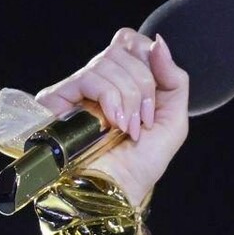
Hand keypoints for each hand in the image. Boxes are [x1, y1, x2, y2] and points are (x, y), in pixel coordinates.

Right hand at [36, 28, 188, 209]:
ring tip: (127, 130)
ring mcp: (78, 88)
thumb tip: (157, 42)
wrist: (116, 193)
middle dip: (143, 86)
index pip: (131, 41)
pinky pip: (91, 76)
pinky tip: (113, 123)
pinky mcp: (59, 97)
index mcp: (123, 81)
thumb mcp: (173, 121)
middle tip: (142, 123)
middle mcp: (99, 80)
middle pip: (124, 48)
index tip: (154, 102)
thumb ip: (174, 79)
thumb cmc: (141, 166)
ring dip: (129, 98)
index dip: (148, 61)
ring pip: (110, 61)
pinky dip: (110, 98)